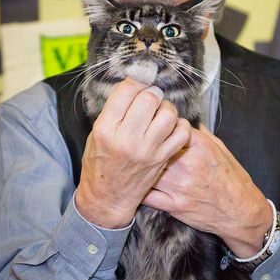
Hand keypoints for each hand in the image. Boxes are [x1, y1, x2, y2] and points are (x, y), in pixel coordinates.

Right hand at [75, 78, 190, 228]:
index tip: (137, 85)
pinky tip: (170, 126)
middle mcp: (128, 139)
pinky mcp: (162, 158)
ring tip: (159, 112)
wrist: (108, 197)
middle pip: (150, 99)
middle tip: (149, 99)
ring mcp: (148, 150)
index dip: (135, 82)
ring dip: (166, 108)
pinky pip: (182, 132)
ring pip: (168, 114)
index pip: (126, 91)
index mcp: (106, 129)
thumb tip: (136, 85)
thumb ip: (115, 110)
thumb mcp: (97, 132)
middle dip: (151, 93)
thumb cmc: (100, 162)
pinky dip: (180, 125)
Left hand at [143, 124, 271, 257]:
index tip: (159, 130)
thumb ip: (201, 134)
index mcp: (201, 147)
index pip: (171, 128)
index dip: (162, 128)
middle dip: (148, 146)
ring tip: (139, 164)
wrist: (241, 211)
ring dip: (143, 166)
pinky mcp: (174, 205)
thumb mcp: (221, 149)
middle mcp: (189, 164)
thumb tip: (186, 120)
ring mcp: (180, 186)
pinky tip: (139, 183)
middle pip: (156, 147)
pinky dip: (141, 188)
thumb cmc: (232, 179)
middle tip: (143, 146)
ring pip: (148, 170)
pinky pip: (148, 195)